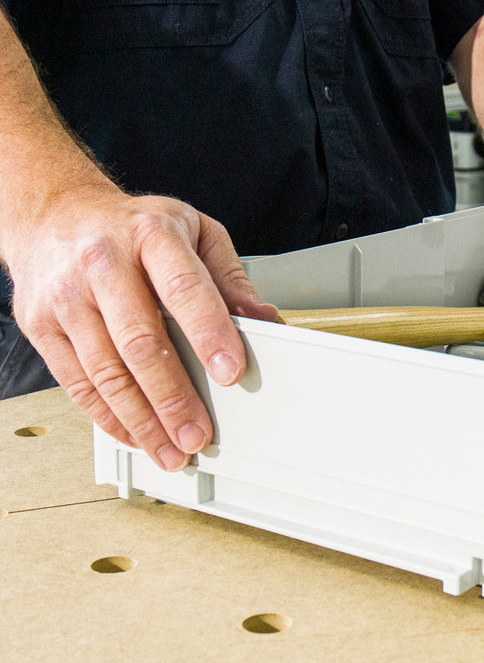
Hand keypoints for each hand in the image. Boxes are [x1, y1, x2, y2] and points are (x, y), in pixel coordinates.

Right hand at [4, 185, 276, 469]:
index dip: (210, 332)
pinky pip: (76, 382)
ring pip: (106, 371)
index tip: (231, 371)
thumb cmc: (134, 225)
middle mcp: (104, 263)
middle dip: (173, 397)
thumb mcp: (194, 231)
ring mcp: (68, 296)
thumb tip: (262, 318)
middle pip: (141, 341)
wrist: (56, 214)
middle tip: (199, 433)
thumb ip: (228, 277)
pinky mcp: (41, 325)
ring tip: (171, 448)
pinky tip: (134, 433)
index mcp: (152, 235)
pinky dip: (108, 416)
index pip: (185, 288)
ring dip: (142, 420)